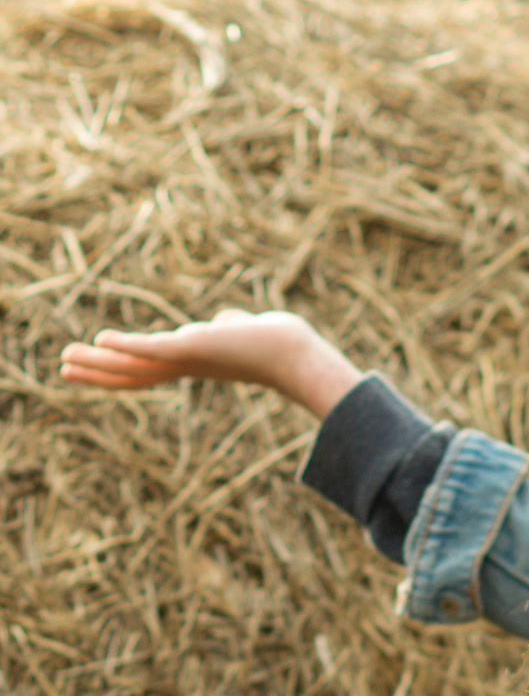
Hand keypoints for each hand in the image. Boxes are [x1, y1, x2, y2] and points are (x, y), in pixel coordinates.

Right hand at [59, 307, 361, 419]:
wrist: (296, 356)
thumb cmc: (275, 344)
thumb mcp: (242, 330)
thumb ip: (227, 325)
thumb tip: (225, 322)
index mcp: (192, 362)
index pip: (147, 368)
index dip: (118, 367)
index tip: (95, 360)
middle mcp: (185, 366)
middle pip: (131, 374)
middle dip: (97, 371)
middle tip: (65, 369)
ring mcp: (186, 359)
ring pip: (133, 365)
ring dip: (98, 363)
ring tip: (65, 360)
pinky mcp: (191, 349)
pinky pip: (151, 349)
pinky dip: (126, 346)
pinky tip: (101, 340)